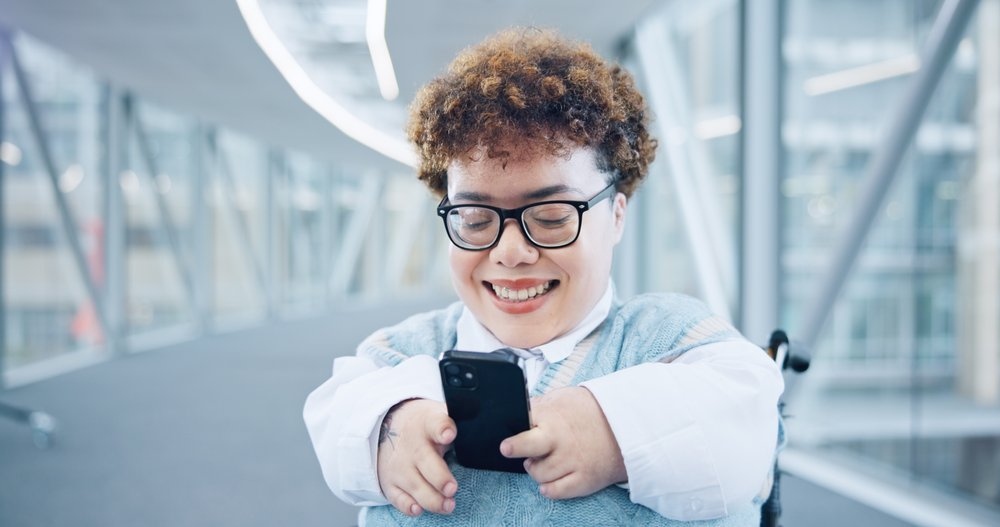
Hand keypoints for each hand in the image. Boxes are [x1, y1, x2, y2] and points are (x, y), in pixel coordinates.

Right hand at [376, 399, 457, 515]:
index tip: (450, 435)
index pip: (435, 424)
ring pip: (414, 484)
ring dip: (431, 498)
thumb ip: (458, 422)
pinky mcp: (391, 483)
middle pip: (425, 461)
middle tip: (452, 488)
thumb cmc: (427, 428)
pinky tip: (418, 509)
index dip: (443, 429)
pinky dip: (407, 505)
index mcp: (427, 425)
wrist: (389, 430)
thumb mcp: (439, 417)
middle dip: (439, 477)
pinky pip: (398, 497)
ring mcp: (399, 465)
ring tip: (448, 505)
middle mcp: (412, 445)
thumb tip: (483, 426)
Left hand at [500, 387, 626, 499]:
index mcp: (553, 415)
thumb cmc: (589, 411)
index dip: (514, 424)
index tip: (506, 430)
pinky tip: (547, 482)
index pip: (523, 418)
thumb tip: (516, 411)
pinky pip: (556, 491)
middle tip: (507, 448)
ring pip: (538, 474)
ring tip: (542, 461)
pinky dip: (548, 489)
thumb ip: (540, 406)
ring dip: (535, 470)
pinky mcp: (584, 479)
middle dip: (515, 447)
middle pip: (528, 445)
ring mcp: (573, 460)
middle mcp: (561, 439)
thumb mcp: (563, 398)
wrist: (626, 426)